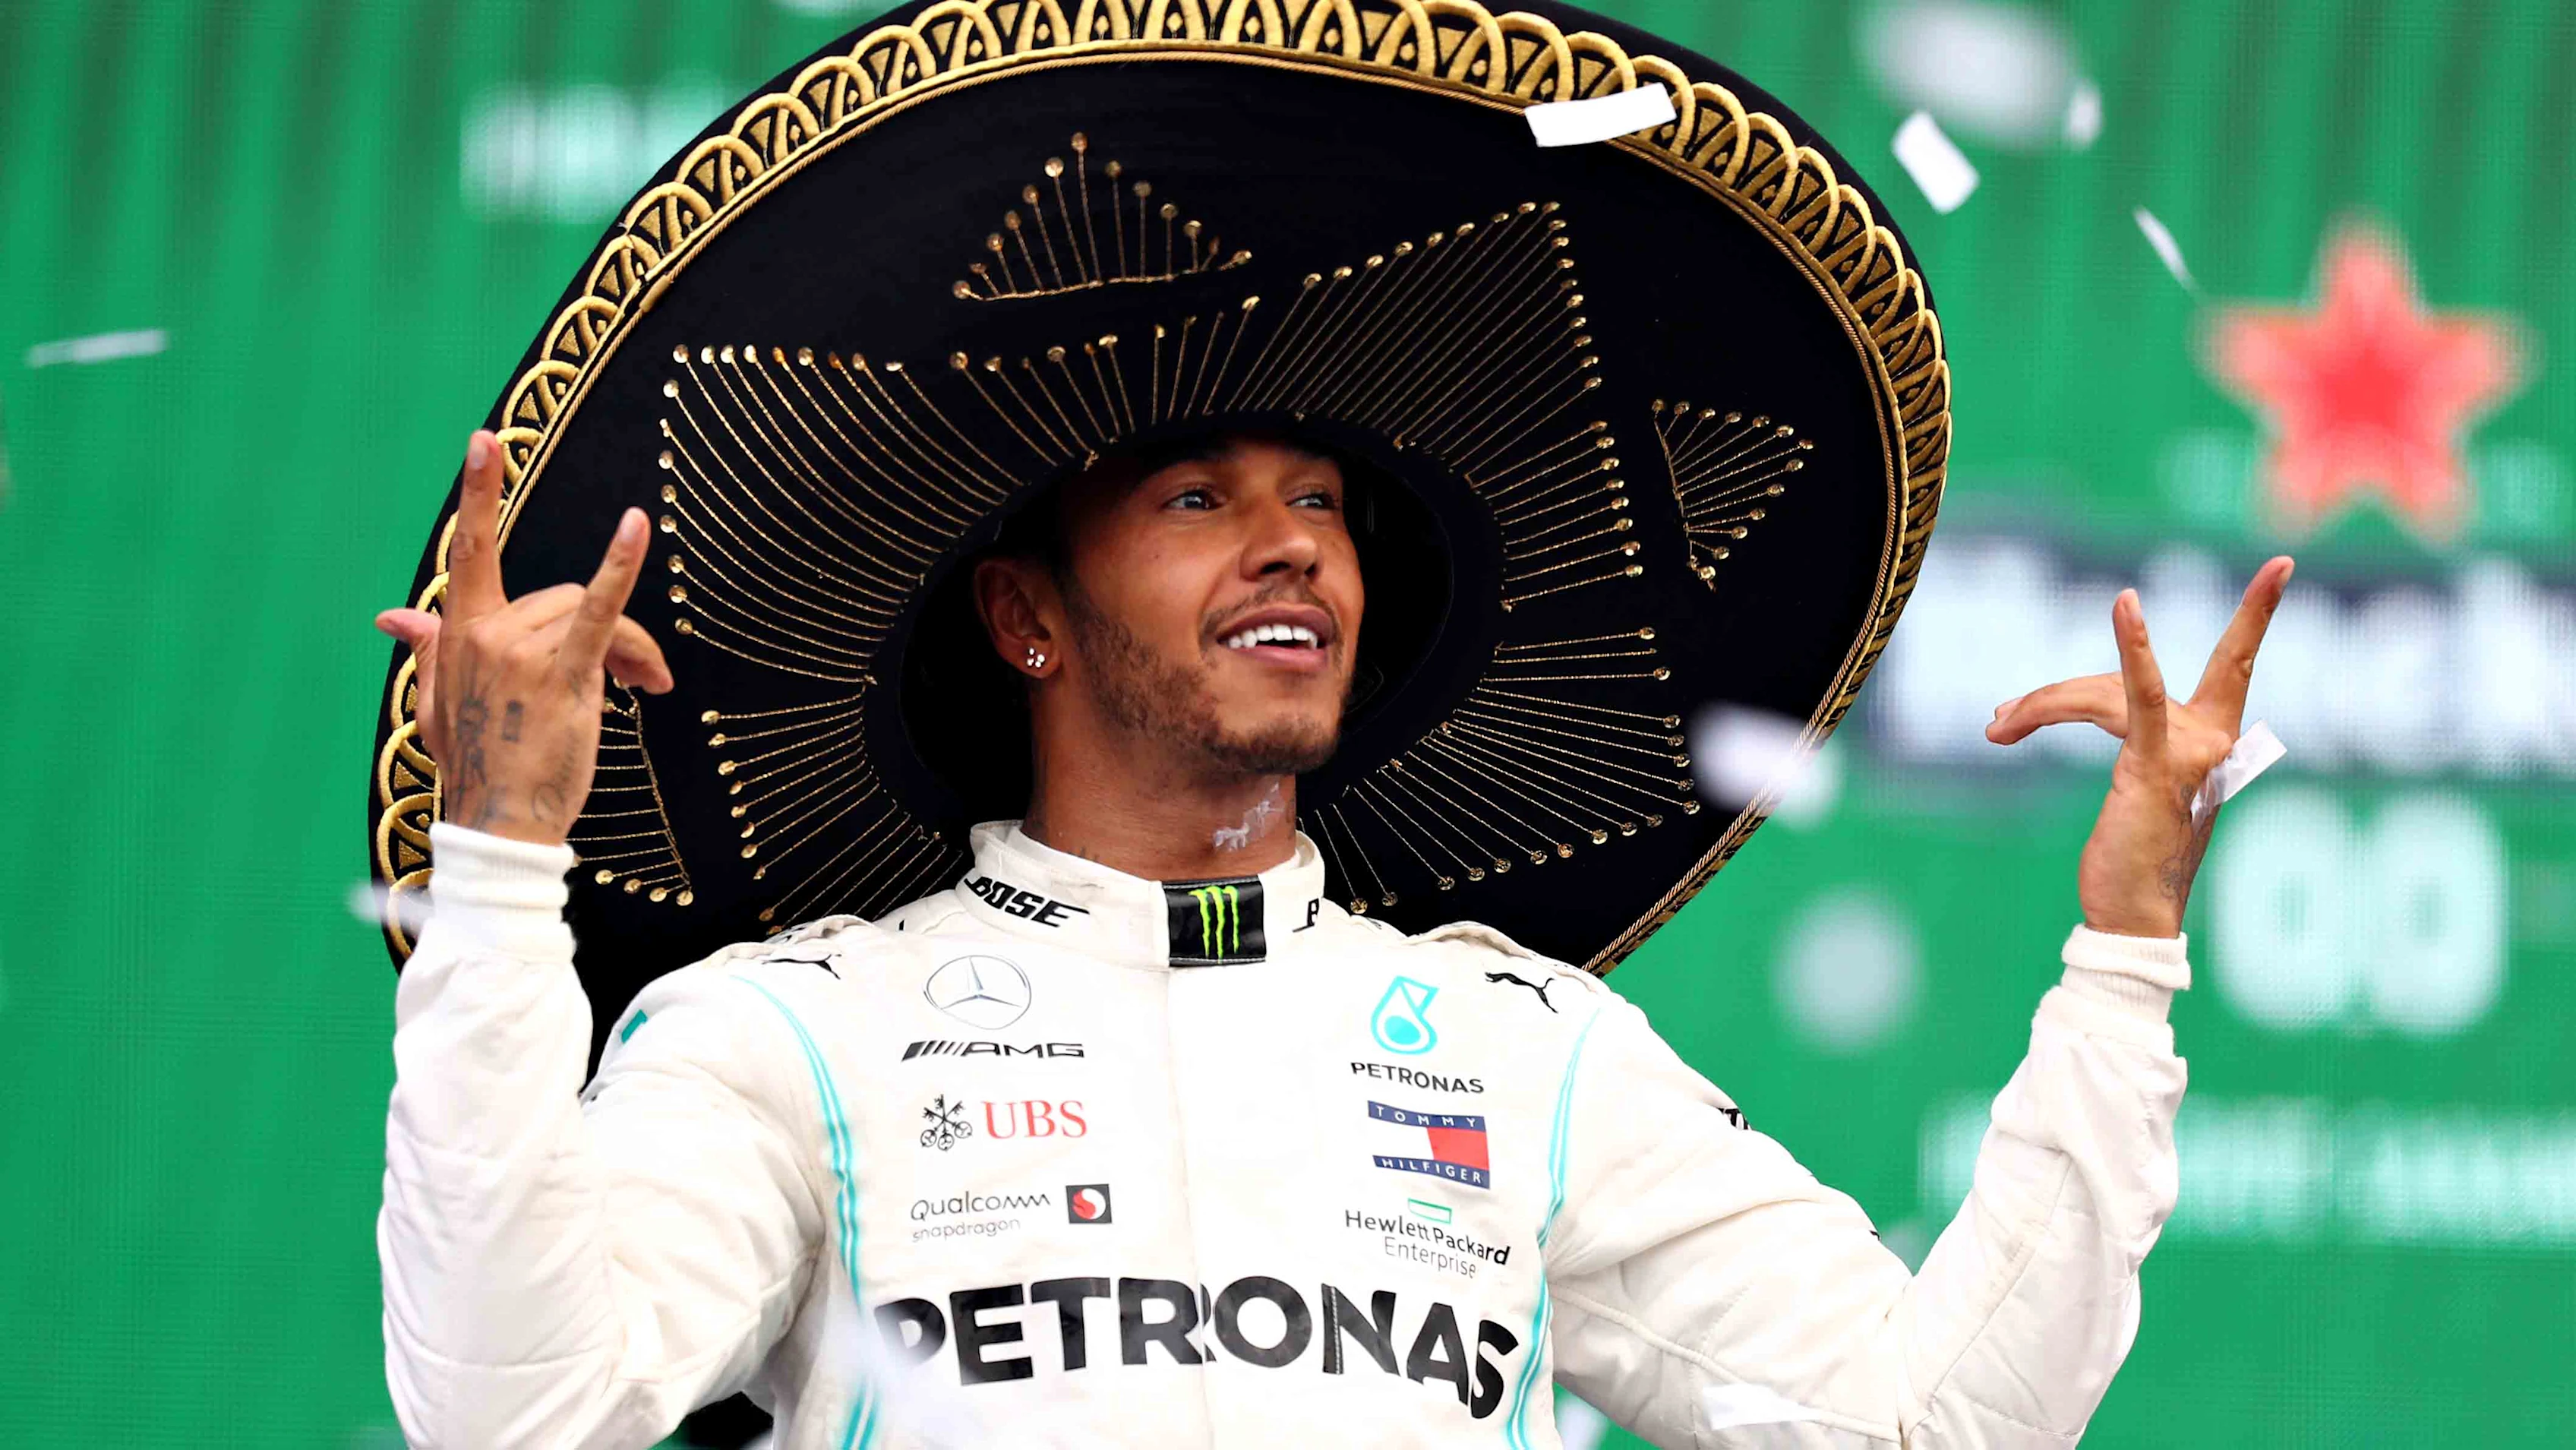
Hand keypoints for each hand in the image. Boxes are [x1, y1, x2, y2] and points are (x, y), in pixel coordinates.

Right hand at [374, 431, 673, 846]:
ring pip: (590, 615)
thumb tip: (393, 613)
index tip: (485, 441)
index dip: (477, 494)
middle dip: (606, 632)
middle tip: (640, 676)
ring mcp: (521, 654)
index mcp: (460, 634)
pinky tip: (635, 527)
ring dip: (631, 647)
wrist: (498, 823)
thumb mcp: (438, 701)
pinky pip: (598, 611)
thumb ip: (428, 646)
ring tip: (648, 685)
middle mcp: (486, 635)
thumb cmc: (478, 762)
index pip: (470, 552)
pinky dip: (620, 565)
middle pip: (563, 596)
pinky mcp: (562, 678)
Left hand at [1984, 557, 2294, 937]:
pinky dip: (2131, 648)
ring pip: (2102, 693)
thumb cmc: (2130, 855)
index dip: (2258, 612)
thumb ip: (2118, 729)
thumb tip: (2029, 708)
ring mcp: (2191, 750)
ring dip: (2041, 707)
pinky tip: (2127, 606)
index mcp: (2215, 738)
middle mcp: (2213, 737)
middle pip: (2129, 676)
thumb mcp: (2132, 781)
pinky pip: (2136, 695)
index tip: (2281, 563)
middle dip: (2112, 653)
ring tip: (1999, 728)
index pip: (2237, 662)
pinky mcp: (2158, 762)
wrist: (2133, 915)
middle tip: (2063, 660)